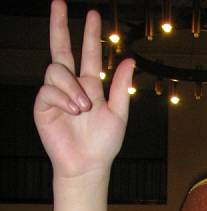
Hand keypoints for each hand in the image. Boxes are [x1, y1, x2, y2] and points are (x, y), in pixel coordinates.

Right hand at [33, 0, 133, 182]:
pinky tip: (73, 110)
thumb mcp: (118, 113)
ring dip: (72, 86)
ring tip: (83, 107)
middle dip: (59, 25)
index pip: (88, 54)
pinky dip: (63, 97)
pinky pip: (49, 88)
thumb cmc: (103, 144)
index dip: (90, 35)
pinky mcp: (43, 105)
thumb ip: (121, 87)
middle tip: (58, 2)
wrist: (87, 165)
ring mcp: (55, 94)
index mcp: (89, 86)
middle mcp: (70, 86)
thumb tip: (129, 59)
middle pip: (61, 48)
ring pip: (56, 69)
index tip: (92, 15)